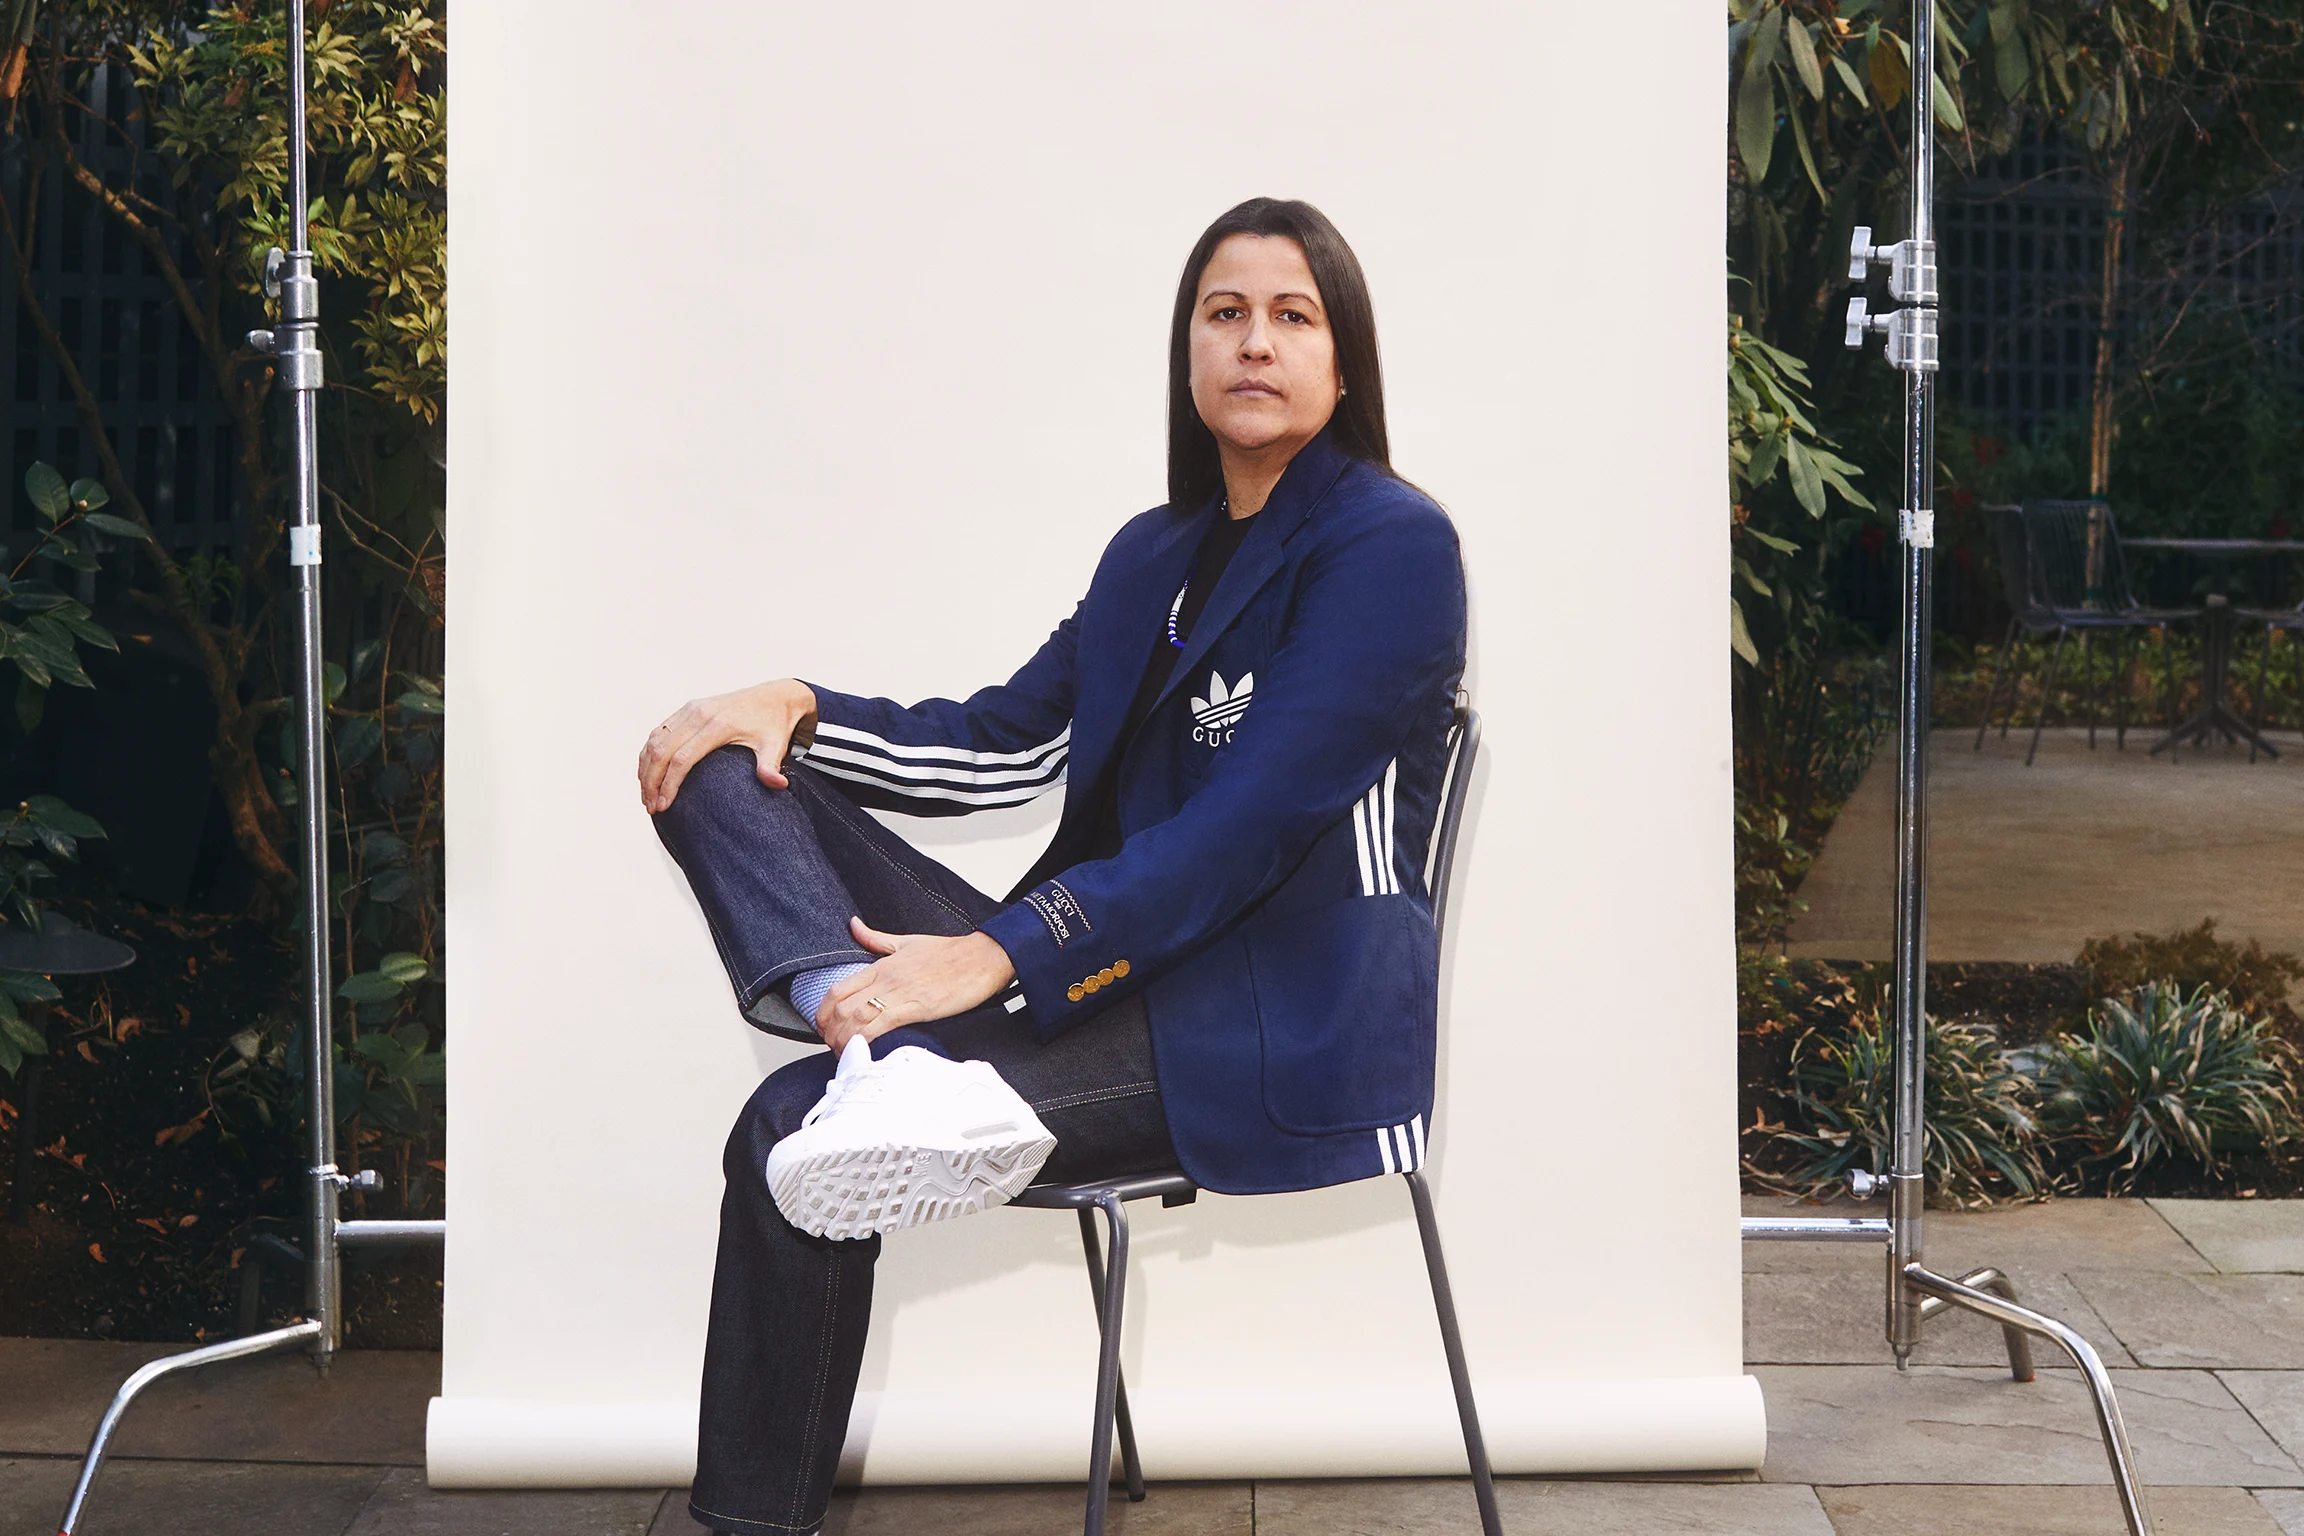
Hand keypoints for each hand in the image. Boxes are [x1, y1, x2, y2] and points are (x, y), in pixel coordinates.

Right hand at [639, 679, 816, 811]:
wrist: (775, 696)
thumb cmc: (774, 725)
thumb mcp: (776, 746)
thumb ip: (771, 766)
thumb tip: (779, 786)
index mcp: (718, 724)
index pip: (683, 758)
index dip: (669, 784)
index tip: (664, 806)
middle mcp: (699, 713)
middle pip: (661, 750)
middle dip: (651, 782)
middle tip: (651, 808)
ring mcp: (690, 709)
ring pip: (655, 740)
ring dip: (646, 769)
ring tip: (647, 796)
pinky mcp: (687, 709)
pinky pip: (658, 732)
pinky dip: (648, 754)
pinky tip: (648, 774)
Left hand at [816, 917, 1017, 1051]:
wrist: (981, 957)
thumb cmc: (948, 952)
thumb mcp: (906, 941)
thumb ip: (875, 937)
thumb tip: (853, 924)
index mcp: (881, 966)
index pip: (838, 990)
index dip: (823, 1013)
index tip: (823, 1028)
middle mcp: (886, 979)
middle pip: (842, 1008)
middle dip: (830, 1033)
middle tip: (832, 1046)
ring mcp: (902, 993)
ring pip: (858, 1019)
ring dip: (845, 1041)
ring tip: (844, 1054)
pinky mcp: (919, 1007)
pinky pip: (883, 1025)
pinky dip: (868, 1039)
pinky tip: (864, 1050)